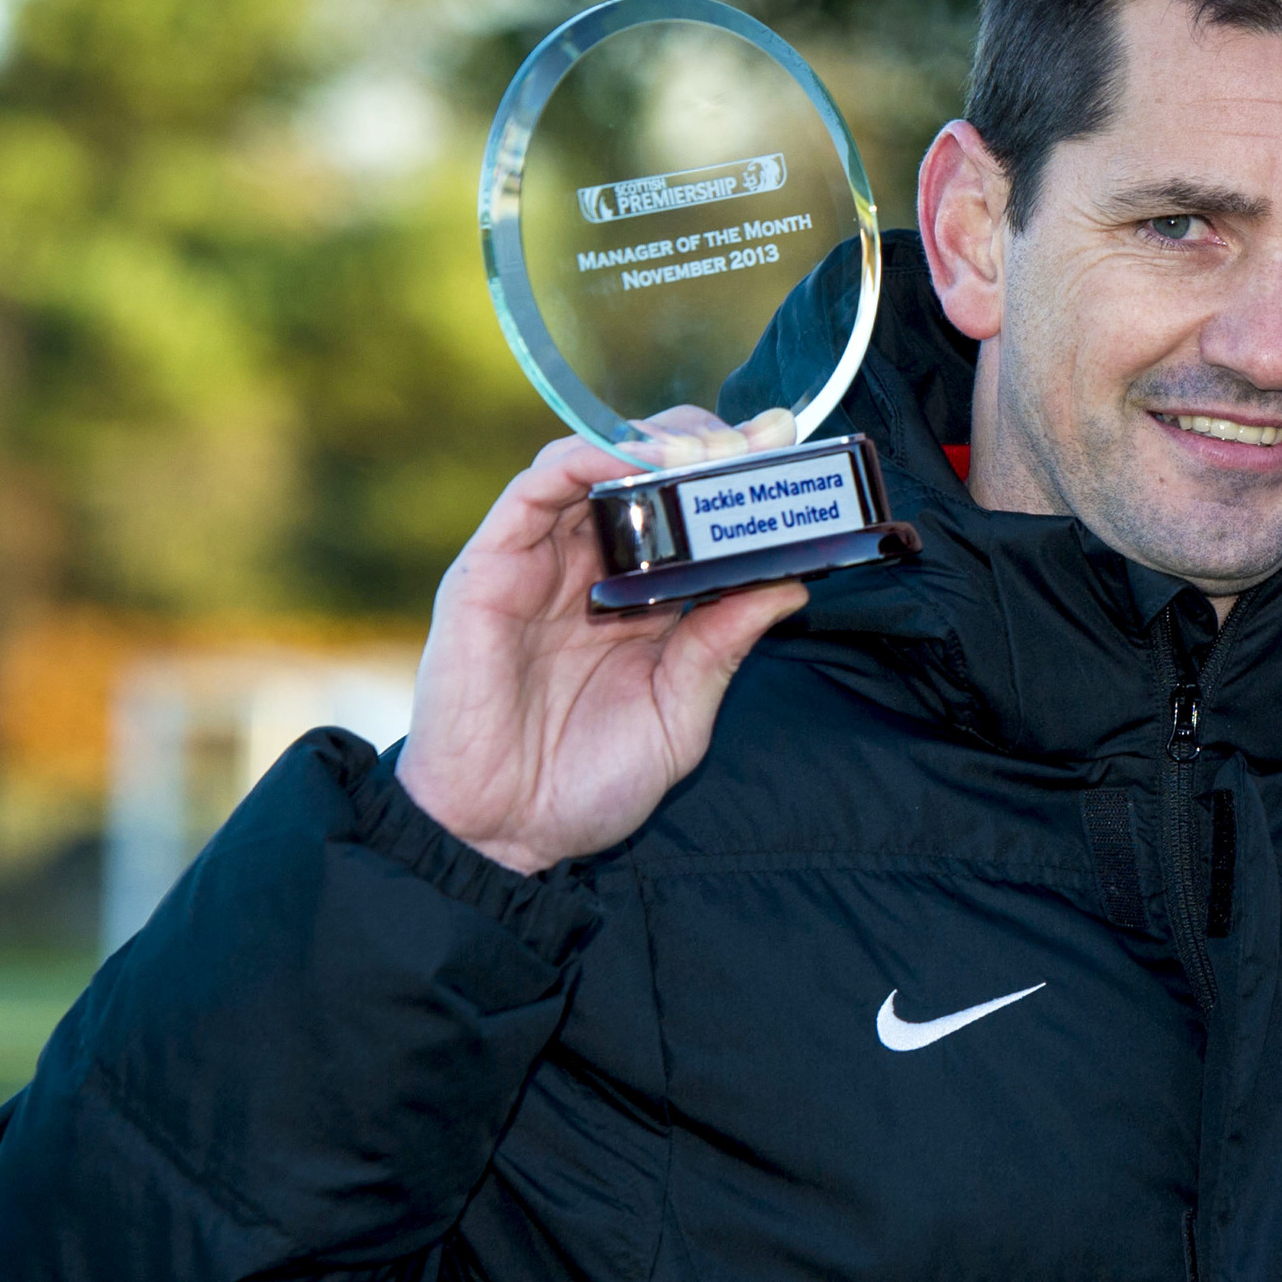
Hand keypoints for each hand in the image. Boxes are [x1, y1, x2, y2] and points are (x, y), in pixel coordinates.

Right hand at [395, 409, 810, 874]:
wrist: (503, 836)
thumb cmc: (585, 784)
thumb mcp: (679, 715)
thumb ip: (723, 647)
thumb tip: (791, 584)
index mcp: (642, 602)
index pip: (691, 517)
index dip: (738, 481)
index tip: (791, 454)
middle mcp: (590, 570)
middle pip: (645, 476)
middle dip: (704, 448)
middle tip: (758, 446)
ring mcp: (539, 564)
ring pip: (592, 466)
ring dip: (653, 445)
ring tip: (708, 451)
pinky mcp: (489, 568)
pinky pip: (533, 489)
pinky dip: (584, 460)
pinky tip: (634, 463)